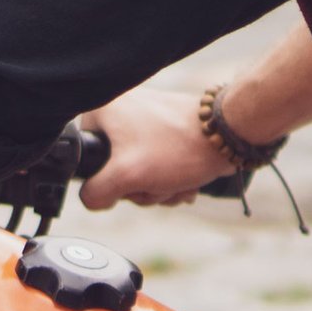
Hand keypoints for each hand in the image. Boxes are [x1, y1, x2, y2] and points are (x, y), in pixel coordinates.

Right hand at [79, 86, 234, 211]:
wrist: (227, 135)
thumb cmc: (178, 147)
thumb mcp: (126, 175)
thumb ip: (97, 192)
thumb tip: (91, 199)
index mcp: (101, 111)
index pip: (85, 158)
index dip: (106, 179)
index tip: (129, 180)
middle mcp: (119, 112)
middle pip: (114, 171)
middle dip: (141, 187)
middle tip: (157, 181)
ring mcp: (143, 122)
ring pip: (138, 175)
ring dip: (158, 188)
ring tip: (175, 180)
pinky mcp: (164, 133)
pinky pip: (157, 168)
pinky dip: (170, 180)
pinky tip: (185, 180)